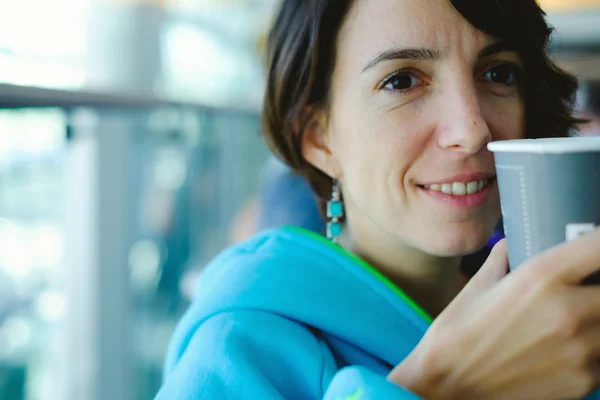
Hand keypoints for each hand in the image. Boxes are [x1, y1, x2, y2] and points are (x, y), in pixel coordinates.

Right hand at [389, 228, 599, 399]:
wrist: (448, 386)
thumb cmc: (456, 333)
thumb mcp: (478, 285)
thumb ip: (504, 259)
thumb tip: (514, 244)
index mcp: (542, 277)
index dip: (599, 240)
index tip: (593, 245)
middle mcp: (570, 310)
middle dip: (598, 285)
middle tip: (582, 286)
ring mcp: (583, 351)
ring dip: (597, 316)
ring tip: (573, 318)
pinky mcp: (585, 382)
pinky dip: (593, 348)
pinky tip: (565, 348)